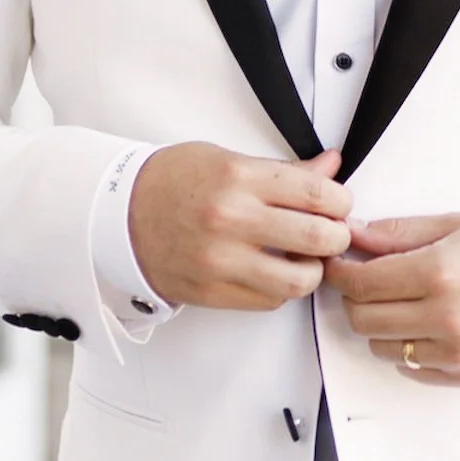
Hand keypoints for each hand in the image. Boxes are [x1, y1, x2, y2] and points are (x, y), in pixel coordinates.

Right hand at [127, 144, 352, 312]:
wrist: (118, 215)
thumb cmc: (171, 182)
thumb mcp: (227, 159)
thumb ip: (284, 171)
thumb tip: (331, 166)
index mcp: (238, 178)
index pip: (318, 193)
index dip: (341, 201)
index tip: (339, 204)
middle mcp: (231, 219)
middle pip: (318, 237)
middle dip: (337, 236)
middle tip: (332, 232)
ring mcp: (221, 260)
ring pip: (299, 280)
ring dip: (313, 270)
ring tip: (305, 258)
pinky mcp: (212, 292)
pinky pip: (269, 301)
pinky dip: (281, 289)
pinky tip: (274, 270)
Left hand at [328, 213, 459, 385]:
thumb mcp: (457, 225)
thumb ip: (399, 233)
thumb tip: (355, 235)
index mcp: (440, 272)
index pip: (361, 282)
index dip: (341, 271)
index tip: (339, 262)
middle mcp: (444, 317)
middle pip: (362, 318)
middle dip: (354, 297)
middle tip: (365, 279)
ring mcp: (455, 352)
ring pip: (380, 347)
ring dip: (378, 323)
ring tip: (399, 300)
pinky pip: (410, 368)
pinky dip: (405, 347)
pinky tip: (422, 323)